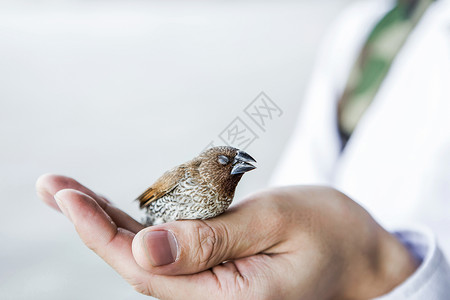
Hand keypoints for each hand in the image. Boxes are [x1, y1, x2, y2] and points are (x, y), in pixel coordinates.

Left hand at [36, 174, 417, 299]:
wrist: (361, 255)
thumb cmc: (330, 233)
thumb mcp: (277, 223)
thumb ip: (213, 240)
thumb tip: (144, 250)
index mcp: (228, 299)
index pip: (144, 268)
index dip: (98, 231)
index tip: (64, 194)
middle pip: (134, 265)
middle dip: (90, 223)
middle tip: (53, 185)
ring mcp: (212, 292)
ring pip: (145, 259)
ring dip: (107, 223)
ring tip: (70, 192)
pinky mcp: (216, 274)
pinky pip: (167, 253)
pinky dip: (137, 227)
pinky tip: (113, 210)